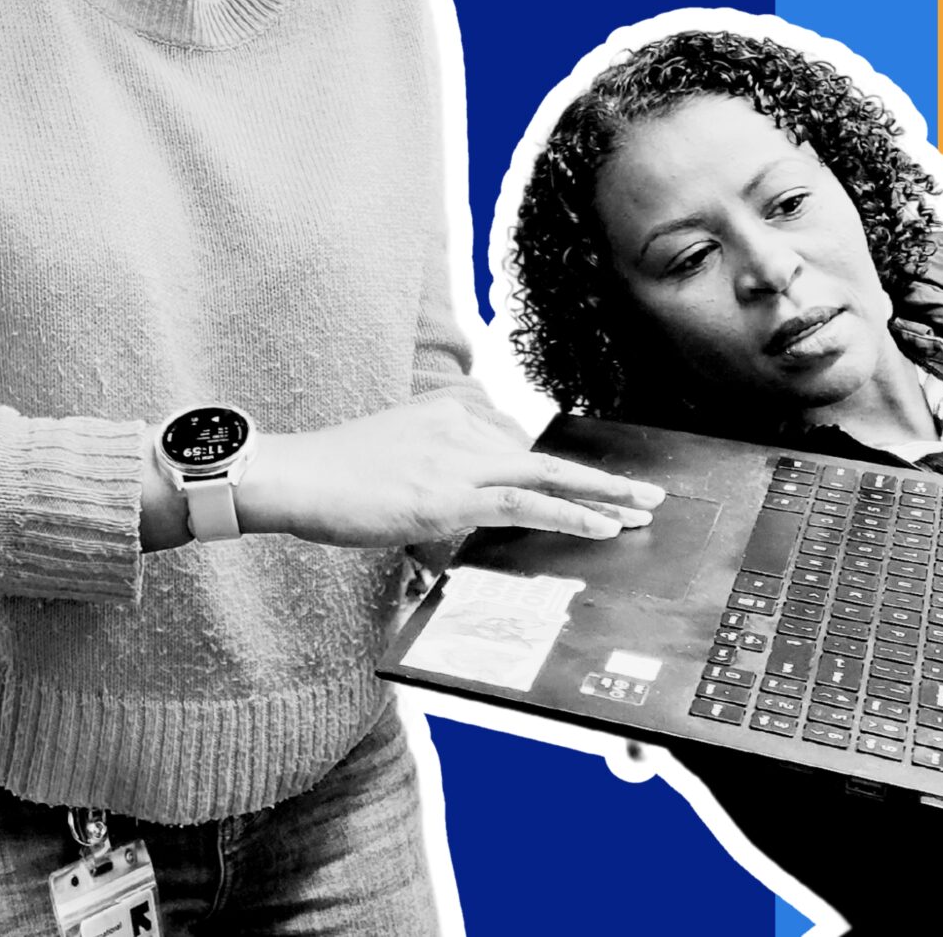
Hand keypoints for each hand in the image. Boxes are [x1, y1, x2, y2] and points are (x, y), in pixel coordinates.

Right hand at [234, 399, 663, 548]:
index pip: (516, 447)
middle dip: (601, 478)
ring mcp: (456, 460)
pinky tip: (599, 528)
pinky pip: (523, 504)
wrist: (295, 475)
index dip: (556, 475)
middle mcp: (459, 428)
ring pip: (545, 476)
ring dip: (600, 497)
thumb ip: (431, 480)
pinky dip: (568, 515)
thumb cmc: (330, 477)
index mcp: (446, 415)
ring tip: (639, 513)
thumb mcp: (391, 462)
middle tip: (646, 492)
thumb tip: (454, 517)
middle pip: (543, 454)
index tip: (588, 491)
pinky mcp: (449, 495)